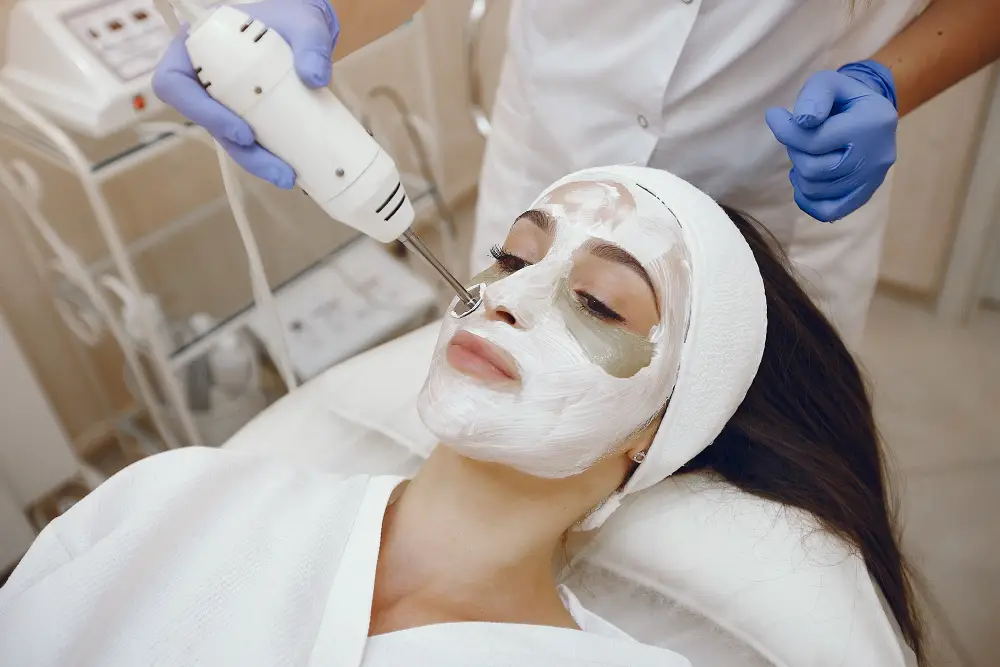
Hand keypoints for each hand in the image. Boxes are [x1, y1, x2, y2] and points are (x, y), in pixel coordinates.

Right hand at [152, 0, 339, 188]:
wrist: (305, 32)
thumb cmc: (292, 18)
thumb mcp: (303, 24)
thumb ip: (310, 43)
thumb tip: (315, 77)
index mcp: (196, 46)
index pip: (175, 84)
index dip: (203, 113)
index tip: (244, 131)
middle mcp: (203, 77)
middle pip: (206, 123)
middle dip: (242, 152)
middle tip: (279, 170)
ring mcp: (223, 99)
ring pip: (229, 139)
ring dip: (256, 162)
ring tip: (288, 177)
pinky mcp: (245, 115)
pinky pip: (249, 141)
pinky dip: (267, 157)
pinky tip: (291, 171)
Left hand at [765, 60, 897, 221]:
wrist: (870, 115)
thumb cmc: (844, 99)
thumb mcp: (830, 83)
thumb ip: (815, 96)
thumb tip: (801, 122)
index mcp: (872, 123)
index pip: (815, 140)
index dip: (786, 131)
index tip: (775, 116)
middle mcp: (876, 156)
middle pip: (812, 168)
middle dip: (796, 152)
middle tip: (799, 139)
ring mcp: (872, 180)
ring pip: (815, 189)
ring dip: (801, 173)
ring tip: (807, 155)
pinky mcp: (864, 196)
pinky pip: (827, 211)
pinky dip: (808, 199)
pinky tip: (805, 181)